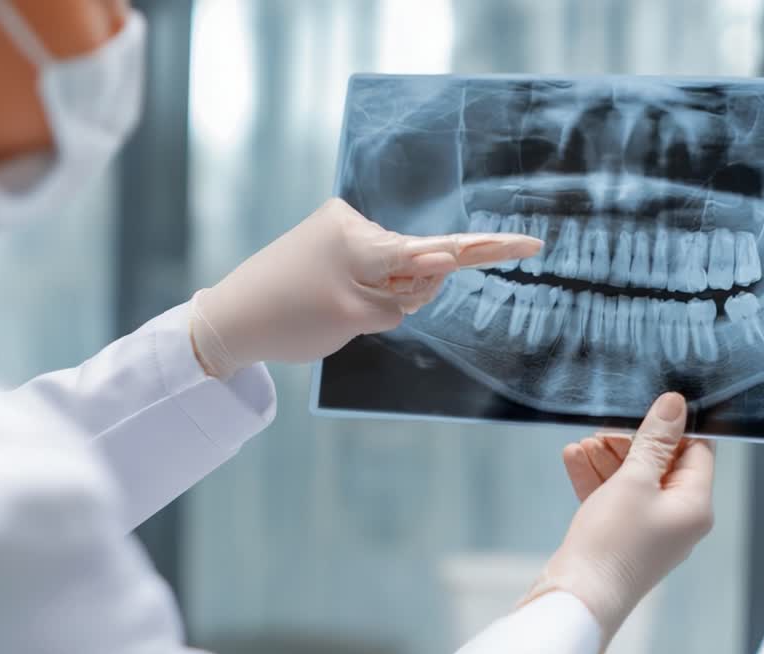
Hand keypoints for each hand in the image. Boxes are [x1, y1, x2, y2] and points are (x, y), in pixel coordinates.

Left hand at [189, 198, 542, 377]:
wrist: (230, 318)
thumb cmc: (290, 321)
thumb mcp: (356, 317)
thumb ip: (403, 295)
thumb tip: (432, 268)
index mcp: (364, 242)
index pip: (440, 249)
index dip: (490, 250)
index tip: (533, 244)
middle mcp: (354, 223)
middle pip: (415, 263)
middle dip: (404, 292)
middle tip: (357, 314)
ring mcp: (339, 226)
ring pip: (392, 268)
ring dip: (380, 293)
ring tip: (334, 309)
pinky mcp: (328, 236)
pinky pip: (370, 265)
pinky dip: (364, 286)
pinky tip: (329, 299)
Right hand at [520, 392, 714, 652]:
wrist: (577, 598)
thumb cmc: (612, 543)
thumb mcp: (634, 480)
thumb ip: (654, 440)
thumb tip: (675, 404)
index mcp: (695, 505)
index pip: (697, 452)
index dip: (673, 428)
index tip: (645, 408)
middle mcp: (678, 519)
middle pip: (662, 464)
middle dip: (630, 443)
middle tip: (603, 427)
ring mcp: (648, 530)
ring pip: (633, 480)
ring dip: (607, 458)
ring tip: (582, 443)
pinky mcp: (620, 537)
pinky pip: (613, 498)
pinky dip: (595, 479)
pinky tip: (573, 458)